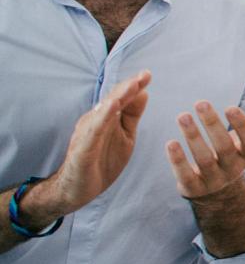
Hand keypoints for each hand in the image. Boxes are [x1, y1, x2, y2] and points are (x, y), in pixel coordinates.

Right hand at [36, 71, 152, 217]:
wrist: (78, 189)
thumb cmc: (102, 160)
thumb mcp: (125, 135)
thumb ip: (132, 115)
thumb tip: (144, 92)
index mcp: (106, 118)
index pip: (121, 98)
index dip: (134, 86)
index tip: (148, 74)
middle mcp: (95, 121)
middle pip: (112, 100)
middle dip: (127, 87)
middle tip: (143, 76)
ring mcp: (87, 134)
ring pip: (103, 112)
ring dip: (117, 98)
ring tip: (132, 86)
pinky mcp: (83, 148)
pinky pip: (93, 131)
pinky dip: (102, 118)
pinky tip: (112, 108)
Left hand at [167, 101, 244, 198]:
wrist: (216, 190)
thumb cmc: (230, 155)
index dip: (242, 125)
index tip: (230, 107)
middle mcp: (233, 169)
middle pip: (225, 147)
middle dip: (213, 124)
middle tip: (201, 103)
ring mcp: (214, 180)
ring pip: (204, 160)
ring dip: (193, 137)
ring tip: (183, 116)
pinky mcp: (194, 188)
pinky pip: (186, 175)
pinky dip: (178, 160)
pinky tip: (171, 143)